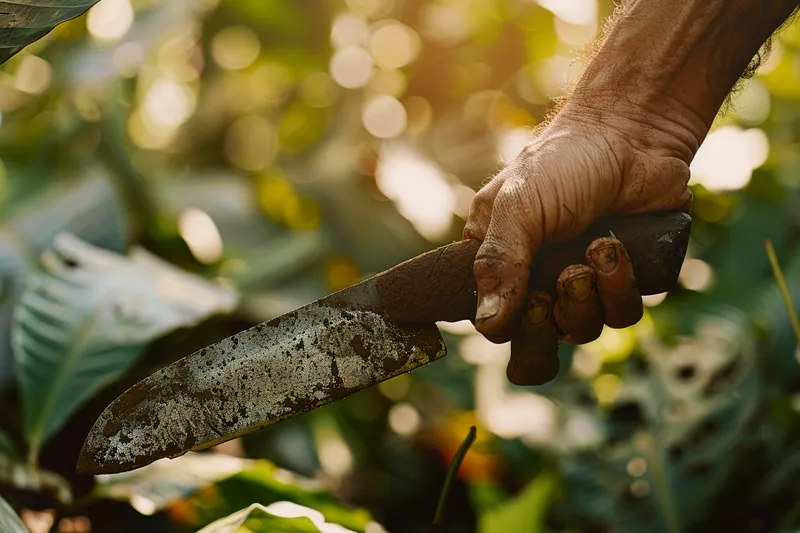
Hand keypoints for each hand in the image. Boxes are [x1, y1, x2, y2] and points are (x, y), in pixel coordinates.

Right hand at [463, 103, 693, 383]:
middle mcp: (538, 283)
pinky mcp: (624, 281)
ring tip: (594, 249)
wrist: (631, 135)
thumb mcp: (518, 207)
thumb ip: (498, 264)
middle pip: (536, 348)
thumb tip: (487, 325)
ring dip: (587, 296)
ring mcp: (582, 285)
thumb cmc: (563, 162)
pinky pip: (621, 314)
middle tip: (547, 299)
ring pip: (581, 331)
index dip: (509, 329)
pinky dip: (620, 285)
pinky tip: (616, 246)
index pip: (493, 324)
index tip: (527, 302)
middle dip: (545, 330)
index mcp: (499, 265)